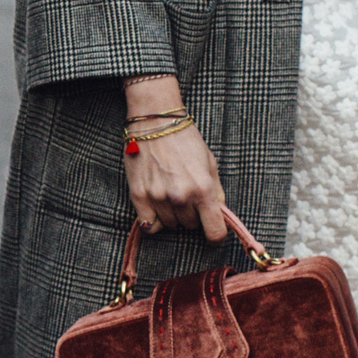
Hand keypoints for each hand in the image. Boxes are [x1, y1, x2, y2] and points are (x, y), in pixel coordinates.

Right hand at [122, 80, 226, 241]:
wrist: (155, 121)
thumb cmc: (185, 139)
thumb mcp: (210, 162)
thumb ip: (216, 191)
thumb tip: (219, 213)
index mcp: (203, 189)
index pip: (215, 232)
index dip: (216, 236)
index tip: (213, 234)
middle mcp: (181, 197)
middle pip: (190, 227)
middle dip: (192, 216)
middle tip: (187, 197)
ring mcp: (158, 197)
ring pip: (171, 225)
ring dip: (173, 215)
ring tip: (170, 193)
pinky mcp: (139, 195)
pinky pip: (149, 225)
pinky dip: (154, 220)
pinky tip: (157, 205)